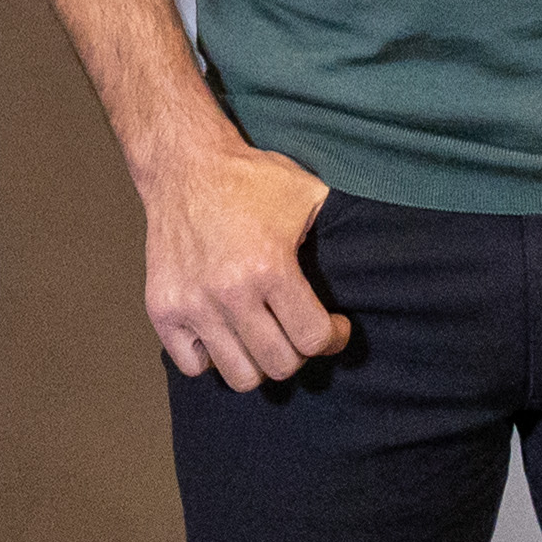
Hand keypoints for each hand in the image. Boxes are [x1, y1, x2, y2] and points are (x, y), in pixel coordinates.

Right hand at [142, 139, 350, 389]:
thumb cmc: (248, 179)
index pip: (312, 339)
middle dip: (298, 353)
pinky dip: (212, 359)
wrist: (183, 164)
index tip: (334, 327)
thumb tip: (378, 253)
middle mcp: (228, 292)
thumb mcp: (307, 193)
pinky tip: (225, 334)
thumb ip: (339, 228)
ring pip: (239, 376)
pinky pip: (193, 366)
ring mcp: (191, 304)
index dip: (332, 338)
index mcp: (269, 266)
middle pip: (279, 366)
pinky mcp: (162, 310)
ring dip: (258, 362)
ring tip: (263, 338)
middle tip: (298, 332)